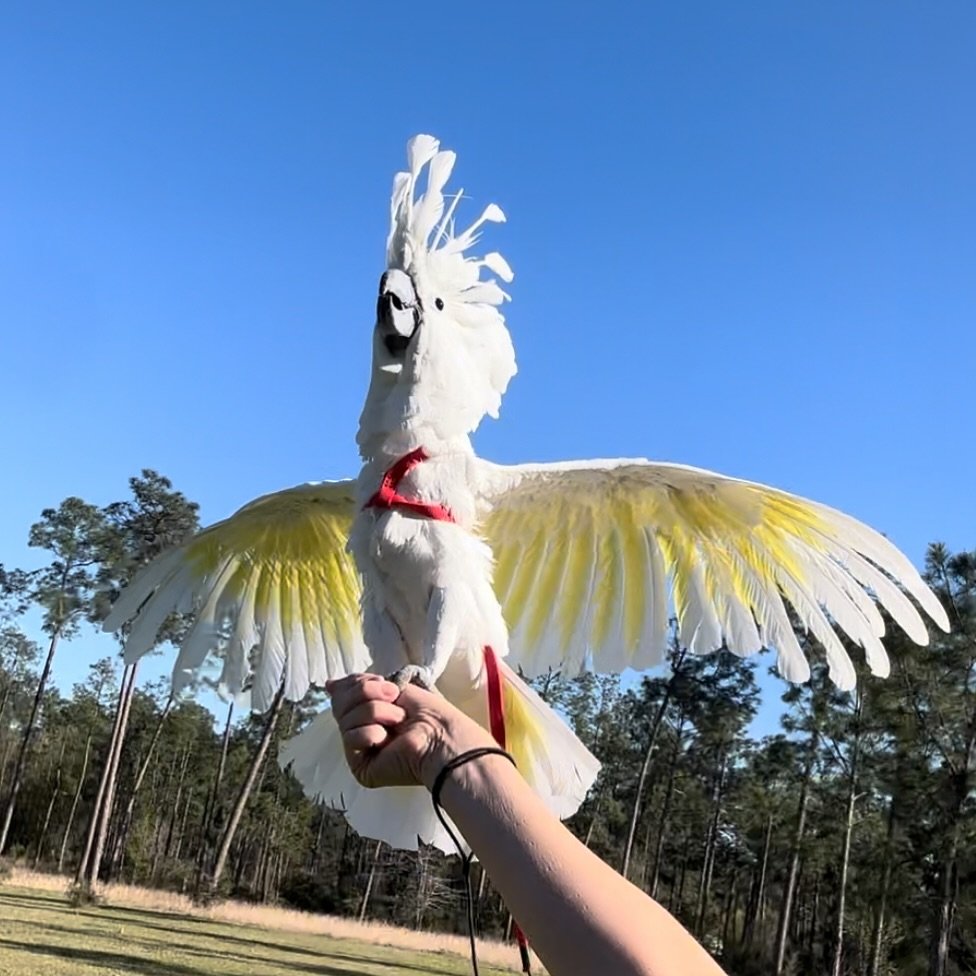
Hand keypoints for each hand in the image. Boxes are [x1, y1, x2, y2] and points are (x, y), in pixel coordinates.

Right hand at [326, 673, 494, 790]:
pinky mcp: (360, 767)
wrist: (442, 737)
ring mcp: (359, 749)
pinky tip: (388, 741)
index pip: (343, 692)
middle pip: (339, 703)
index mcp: (369, 711)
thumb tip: (329, 684)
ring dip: (377, 713)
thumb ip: (361, 685)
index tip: (381, 682)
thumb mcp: (393, 688)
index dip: (357, 683)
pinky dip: (372, 733)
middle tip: (394, 698)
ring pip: (346, 719)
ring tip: (399, 722)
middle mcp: (361, 729)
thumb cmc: (429, 713)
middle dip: (367, 694)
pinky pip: (351, 738)